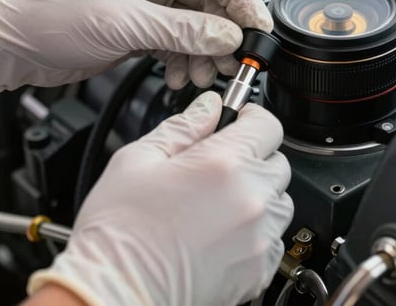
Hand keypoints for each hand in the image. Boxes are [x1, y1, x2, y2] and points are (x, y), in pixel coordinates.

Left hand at [0, 0, 271, 100]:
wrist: (9, 46)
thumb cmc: (49, 17)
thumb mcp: (123, 24)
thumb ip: (181, 30)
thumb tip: (227, 35)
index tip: (258, 26)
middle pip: (207, 0)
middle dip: (224, 32)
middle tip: (237, 61)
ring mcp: (145, 2)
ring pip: (195, 25)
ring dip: (205, 52)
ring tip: (206, 75)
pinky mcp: (138, 27)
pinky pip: (177, 41)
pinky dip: (184, 59)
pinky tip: (182, 75)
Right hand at [27, 91, 293, 305]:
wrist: (115, 290)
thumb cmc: (120, 232)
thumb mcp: (138, 160)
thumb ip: (183, 127)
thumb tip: (208, 108)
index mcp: (222, 164)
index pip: (268, 124)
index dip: (252, 118)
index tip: (240, 122)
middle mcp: (250, 199)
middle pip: (277, 162)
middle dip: (253, 158)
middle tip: (217, 168)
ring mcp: (258, 237)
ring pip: (280, 201)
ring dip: (258, 195)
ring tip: (216, 205)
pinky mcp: (258, 269)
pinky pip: (274, 238)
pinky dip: (256, 232)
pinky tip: (220, 234)